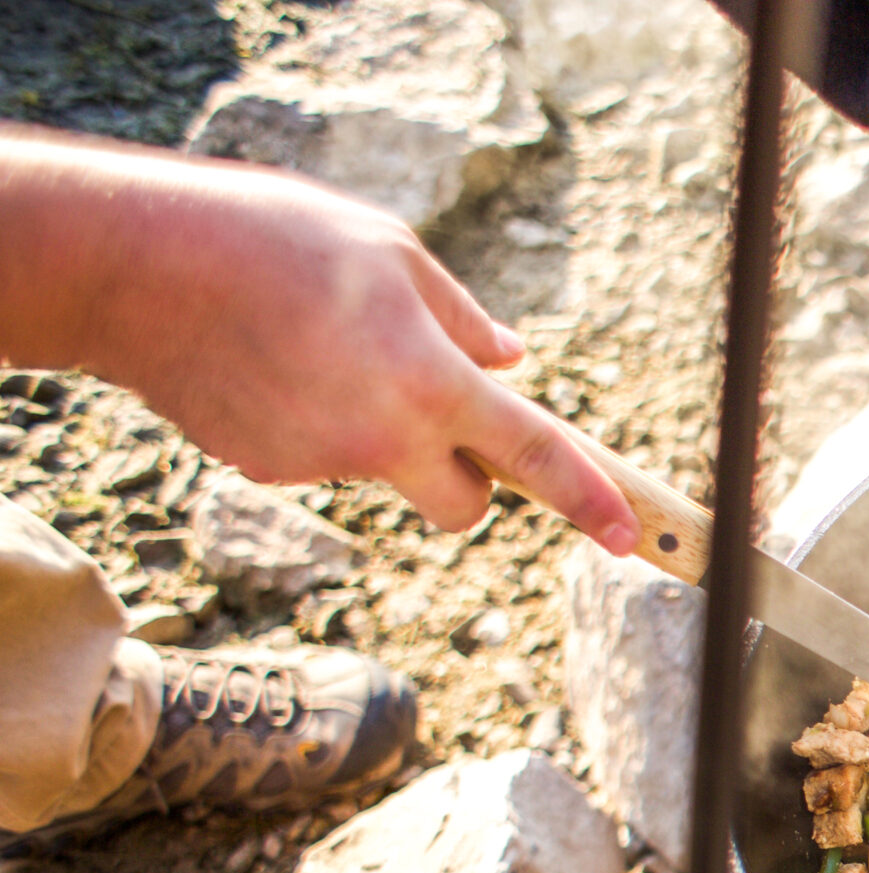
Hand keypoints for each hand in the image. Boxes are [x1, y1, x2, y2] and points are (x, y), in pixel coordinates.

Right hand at [0, 135, 637, 550]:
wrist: (139, 265)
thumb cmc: (278, 240)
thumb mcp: (393, 254)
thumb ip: (464, 320)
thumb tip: (510, 361)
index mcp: (433, 382)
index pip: (536, 457)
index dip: (590, 499)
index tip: (628, 536)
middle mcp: (385, 439)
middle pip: (463, 507)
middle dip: (468, 483)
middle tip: (440, 418)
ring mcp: (323, 463)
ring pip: (383, 472)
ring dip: (378, 433)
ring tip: (321, 351)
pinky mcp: (269, 470)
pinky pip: (320, 458)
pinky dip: (315, 425)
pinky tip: (274, 366)